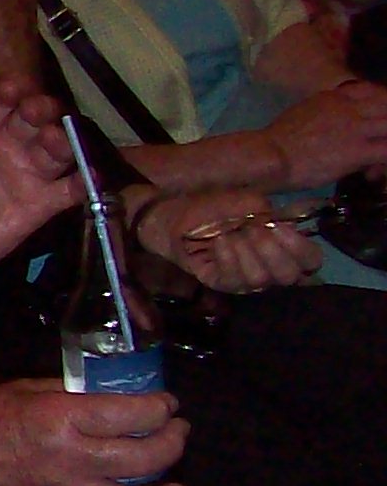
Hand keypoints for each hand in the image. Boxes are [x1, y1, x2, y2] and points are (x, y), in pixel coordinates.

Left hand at [0, 78, 78, 290]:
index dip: (7, 91)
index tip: (14, 86)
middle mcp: (8, 143)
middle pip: (31, 118)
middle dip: (40, 109)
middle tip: (43, 108)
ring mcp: (27, 172)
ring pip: (53, 149)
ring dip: (62, 140)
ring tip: (60, 137)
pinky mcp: (41, 203)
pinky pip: (67, 191)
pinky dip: (82, 183)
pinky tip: (90, 176)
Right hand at [0, 376, 186, 485]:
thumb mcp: (27, 389)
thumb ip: (72, 392)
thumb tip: (109, 393)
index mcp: (63, 419)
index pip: (132, 416)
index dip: (160, 408)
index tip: (167, 403)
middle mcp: (73, 459)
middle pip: (146, 458)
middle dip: (173, 441)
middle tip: (178, 429)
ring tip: (177, 477)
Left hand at [134, 187, 322, 292]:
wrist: (174, 213)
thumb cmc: (215, 207)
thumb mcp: (247, 202)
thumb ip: (270, 213)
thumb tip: (286, 224)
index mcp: (284, 249)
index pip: (311, 261)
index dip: (302, 249)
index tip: (281, 228)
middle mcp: (269, 268)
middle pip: (288, 276)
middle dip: (273, 252)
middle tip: (254, 231)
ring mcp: (244, 279)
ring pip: (259, 279)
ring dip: (247, 253)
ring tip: (232, 234)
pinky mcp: (220, 283)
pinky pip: (231, 281)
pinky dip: (227, 258)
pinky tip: (219, 242)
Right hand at [259, 79, 386, 186]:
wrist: (269, 155)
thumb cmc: (277, 140)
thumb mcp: (302, 114)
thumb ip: (324, 113)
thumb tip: (332, 122)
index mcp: (334, 98)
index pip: (371, 91)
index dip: (380, 102)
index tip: (378, 116)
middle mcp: (349, 108)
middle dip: (386, 121)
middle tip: (379, 137)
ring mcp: (355, 128)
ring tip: (379, 154)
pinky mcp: (358, 151)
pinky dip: (385, 160)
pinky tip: (375, 170)